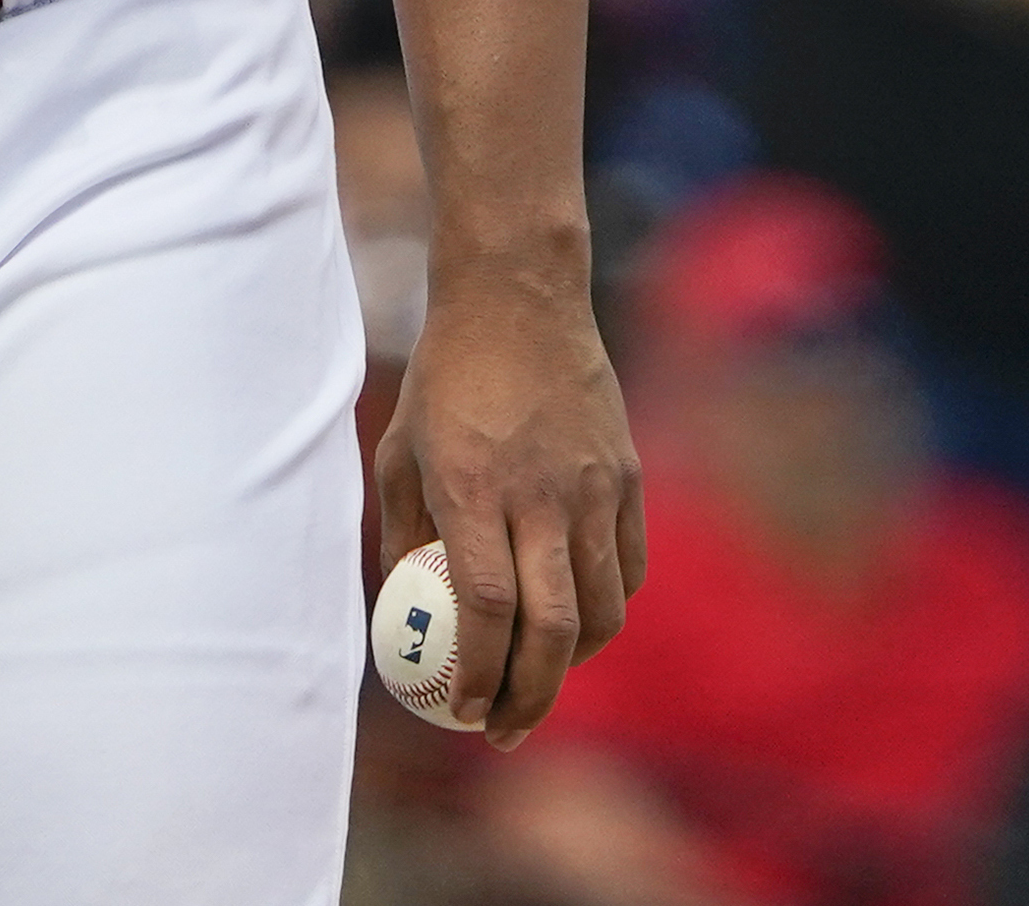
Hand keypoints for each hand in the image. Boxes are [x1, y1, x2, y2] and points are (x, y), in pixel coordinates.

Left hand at [377, 253, 642, 745]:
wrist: (519, 298)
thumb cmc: (445, 375)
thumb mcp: (400, 448)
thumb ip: (403, 530)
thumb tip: (401, 608)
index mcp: (474, 489)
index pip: (489, 609)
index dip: (480, 673)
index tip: (461, 710)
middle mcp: (541, 495)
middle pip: (553, 627)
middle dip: (530, 696)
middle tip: (505, 730)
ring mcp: (593, 487)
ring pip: (602, 609)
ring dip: (571, 662)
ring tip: (539, 681)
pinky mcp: (627, 475)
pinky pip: (628, 568)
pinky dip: (607, 610)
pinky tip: (577, 621)